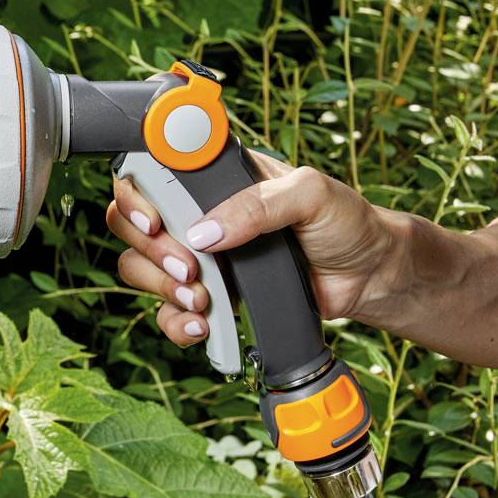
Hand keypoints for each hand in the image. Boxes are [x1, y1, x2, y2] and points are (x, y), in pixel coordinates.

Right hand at [105, 151, 399, 347]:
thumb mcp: (310, 193)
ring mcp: (198, 255)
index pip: (149, 171)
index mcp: (213, 176)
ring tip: (203, 299)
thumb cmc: (344, 222)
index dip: (135, 194)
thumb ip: (258, 204)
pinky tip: (203, 325)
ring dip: (161, 287)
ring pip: (138, 267)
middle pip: (130, 223)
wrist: (366, 277)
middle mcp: (196, 211)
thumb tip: (205, 233)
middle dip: (151, 250)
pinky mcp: (207, 295)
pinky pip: (165, 311)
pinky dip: (175, 322)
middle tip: (189, 267)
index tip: (153, 220)